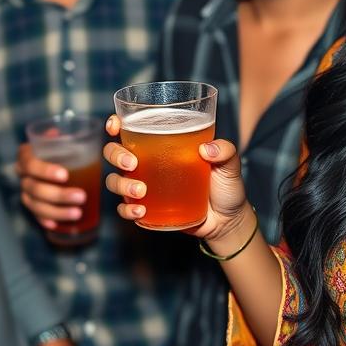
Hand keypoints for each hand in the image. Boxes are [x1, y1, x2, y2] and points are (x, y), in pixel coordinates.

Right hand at [15, 143, 86, 234]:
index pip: (30, 164)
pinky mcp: (31, 205)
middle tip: (81, 197)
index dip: (45, 171)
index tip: (65, 175)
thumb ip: (60, 137)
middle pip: (35, 188)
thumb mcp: (58, 139)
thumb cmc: (58, 148)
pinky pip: (36, 216)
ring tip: (77, 213)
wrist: (50, 158)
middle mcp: (22, 176)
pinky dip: (46, 220)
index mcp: (26, 156)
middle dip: (58, 195)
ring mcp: (25, 193)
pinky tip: (57, 225)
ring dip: (57, 211)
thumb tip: (58, 134)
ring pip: (36, 205)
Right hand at [102, 115, 249, 243]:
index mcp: (161, 144)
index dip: (116, 124)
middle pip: (115, 152)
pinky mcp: (147, 209)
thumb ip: (225, 151)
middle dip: (116, 155)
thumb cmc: (226, 186)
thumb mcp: (230, 164)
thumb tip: (207, 148)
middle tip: (132, 163)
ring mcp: (144, 186)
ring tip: (140, 191)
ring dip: (121, 184)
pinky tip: (140, 211)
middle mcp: (148, 163)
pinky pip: (125, 208)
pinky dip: (127, 209)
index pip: (132, 129)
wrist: (227, 221)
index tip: (115, 125)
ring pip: (115, 181)